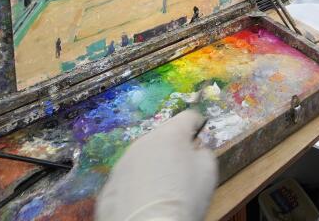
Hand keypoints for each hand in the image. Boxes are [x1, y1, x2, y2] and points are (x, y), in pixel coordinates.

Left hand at [96, 109, 215, 220]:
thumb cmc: (183, 199)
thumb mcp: (208, 172)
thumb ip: (203, 152)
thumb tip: (195, 150)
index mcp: (170, 134)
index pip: (187, 117)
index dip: (196, 125)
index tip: (199, 137)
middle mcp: (143, 142)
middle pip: (162, 137)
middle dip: (172, 149)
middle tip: (181, 171)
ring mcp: (123, 162)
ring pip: (143, 157)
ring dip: (152, 166)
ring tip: (161, 190)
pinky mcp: (110, 184)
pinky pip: (128, 178)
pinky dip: (137, 185)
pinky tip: (145, 201)